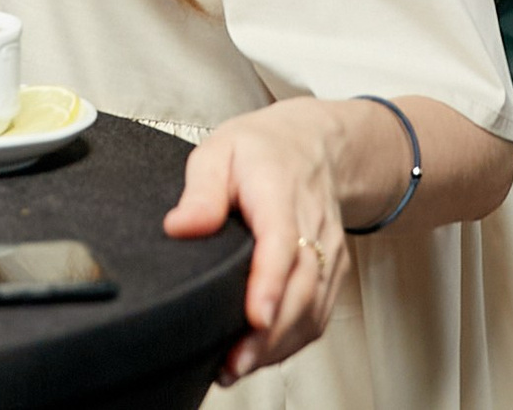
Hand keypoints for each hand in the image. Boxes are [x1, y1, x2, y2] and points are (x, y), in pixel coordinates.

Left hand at [162, 102, 351, 384]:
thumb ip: (201, 190)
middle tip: (232, 362)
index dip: (269, 283)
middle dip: (270, 332)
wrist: (313, 145)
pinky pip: (318, 314)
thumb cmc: (262, 150)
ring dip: (279, 344)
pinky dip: (292, 341)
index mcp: (280, 191)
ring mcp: (328, 251)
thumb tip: (180, 226)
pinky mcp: (332, 272)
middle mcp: (312, 226)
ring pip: (313, 308)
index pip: (282, 243)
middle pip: (301, 287)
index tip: (253, 318)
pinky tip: (260, 355)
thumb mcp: (218, 151)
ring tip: (236, 366)